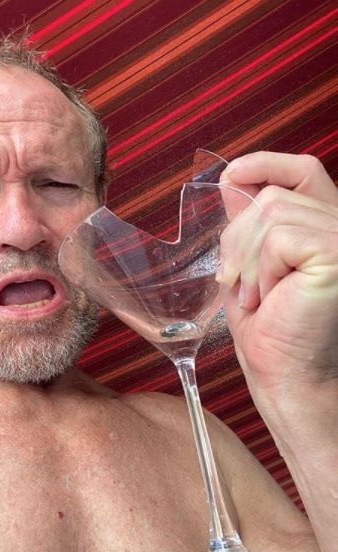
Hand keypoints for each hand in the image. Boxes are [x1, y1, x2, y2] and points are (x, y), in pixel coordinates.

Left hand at [217, 151, 337, 434]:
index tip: (231, 176)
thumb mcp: (252, 270)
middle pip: (271, 196)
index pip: (303, 171)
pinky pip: (276, 236)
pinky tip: (275, 300)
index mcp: (326, 230)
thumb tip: (233, 183)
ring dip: (249, 262)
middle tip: (245, 289)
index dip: (266, 163)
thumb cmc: (274, 335)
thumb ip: (249, 225)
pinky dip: (261, 271)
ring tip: (263, 299)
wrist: (290, 382)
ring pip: (269, 211)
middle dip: (238, 242)